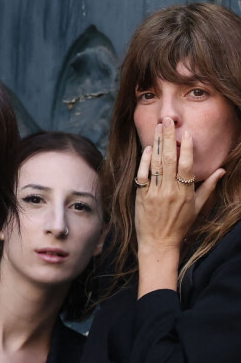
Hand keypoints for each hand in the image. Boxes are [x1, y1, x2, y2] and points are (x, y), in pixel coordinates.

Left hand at [134, 117, 223, 295]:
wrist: (159, 242)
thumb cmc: (180, 224)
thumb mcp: (198, 207)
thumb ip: (208, 187)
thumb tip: (221, 170)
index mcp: (186, 193)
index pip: (187, 166)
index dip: (187, 149)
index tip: (187, 134)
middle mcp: (170, 191)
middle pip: (170, 160)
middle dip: (169, 138)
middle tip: (168, 120)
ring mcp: (154, 193)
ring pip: (156, 164)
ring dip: (157, 144)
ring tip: (158, 127)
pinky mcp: (141, 196)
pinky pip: (142, 175)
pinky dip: (144, 161)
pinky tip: (147, 148)